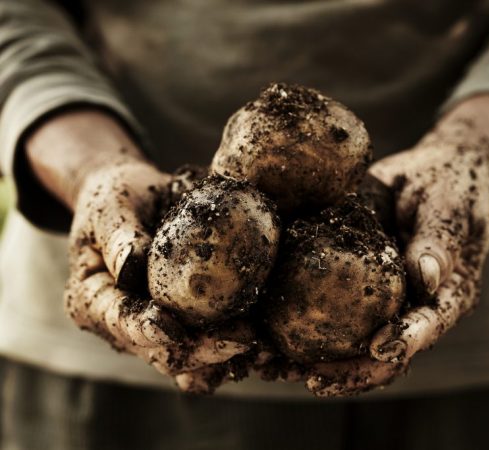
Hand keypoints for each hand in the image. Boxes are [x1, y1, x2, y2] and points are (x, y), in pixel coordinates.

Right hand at [64, 161, 255, 392]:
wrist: (134, 200)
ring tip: (262, 350)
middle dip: (201, 351)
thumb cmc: (116, 198)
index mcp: (92, 300)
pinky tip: (266, 344)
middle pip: (160, 353)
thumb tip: (131, 266)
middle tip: (243, 339)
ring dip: (224, 360)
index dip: (144, 329)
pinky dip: (234, 349)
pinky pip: (207, 345)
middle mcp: (122, 325)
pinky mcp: (182, 324)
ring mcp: (154, 329)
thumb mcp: (110, 207)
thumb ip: (119, 236)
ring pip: (188, 360)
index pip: (119, 322)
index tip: (171, 328)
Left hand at [302, 94, 488, 396]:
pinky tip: (266, 341)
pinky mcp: (359, 293)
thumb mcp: (449, 206)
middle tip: (311, 377)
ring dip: (312, 363)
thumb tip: (427, 279)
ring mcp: (385, 307)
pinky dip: (299, 334)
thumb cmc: (449, 188)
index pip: (426, 328)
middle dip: (348, 372)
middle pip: (383, 355)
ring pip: (351, 349)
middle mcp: (414, 311)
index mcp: (446, 297)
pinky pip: (330, 320)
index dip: (404, 343)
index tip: (375, 348)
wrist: (433, 176)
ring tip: (273, 369)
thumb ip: (439, 242)